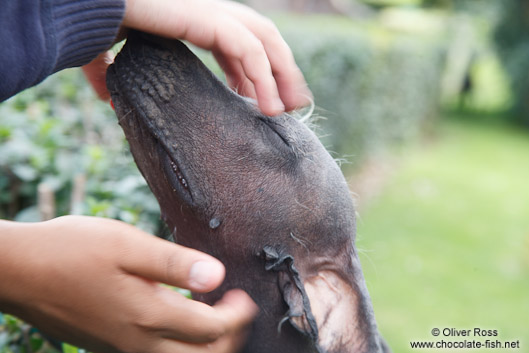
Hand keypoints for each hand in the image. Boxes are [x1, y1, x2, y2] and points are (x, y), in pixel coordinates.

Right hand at [0, 216, 256, 352]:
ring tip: (213, 317)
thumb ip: (173, 263)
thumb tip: (217, 275)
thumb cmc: (71, 250)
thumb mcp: (126, 244)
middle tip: (235, 307)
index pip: (213, 330)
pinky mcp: (109, 347)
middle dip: (230, 337)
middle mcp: (138, 341)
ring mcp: (122, 349)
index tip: (242, 294)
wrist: (20, 271)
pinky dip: (180, 348)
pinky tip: (178, 322)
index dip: (237, 315)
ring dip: (206, 346)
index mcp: (148, 314)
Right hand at [83, 0, 311, 115]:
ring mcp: (210, 11)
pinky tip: (269, 107)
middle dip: (280, 72)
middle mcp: (209, 12)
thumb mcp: (107, 56)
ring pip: (264, 41)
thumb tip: (110, 101)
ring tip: (286, 113)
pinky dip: (263, 77)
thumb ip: (112, 76)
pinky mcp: (205, 17)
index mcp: (195, 19)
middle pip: (261, 39)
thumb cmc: (89, 22)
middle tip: (290, 107)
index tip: (264, 105)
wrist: (81, 6)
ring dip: (281, 76)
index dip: (256, 74)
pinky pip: (248, 48)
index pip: (240, 46)